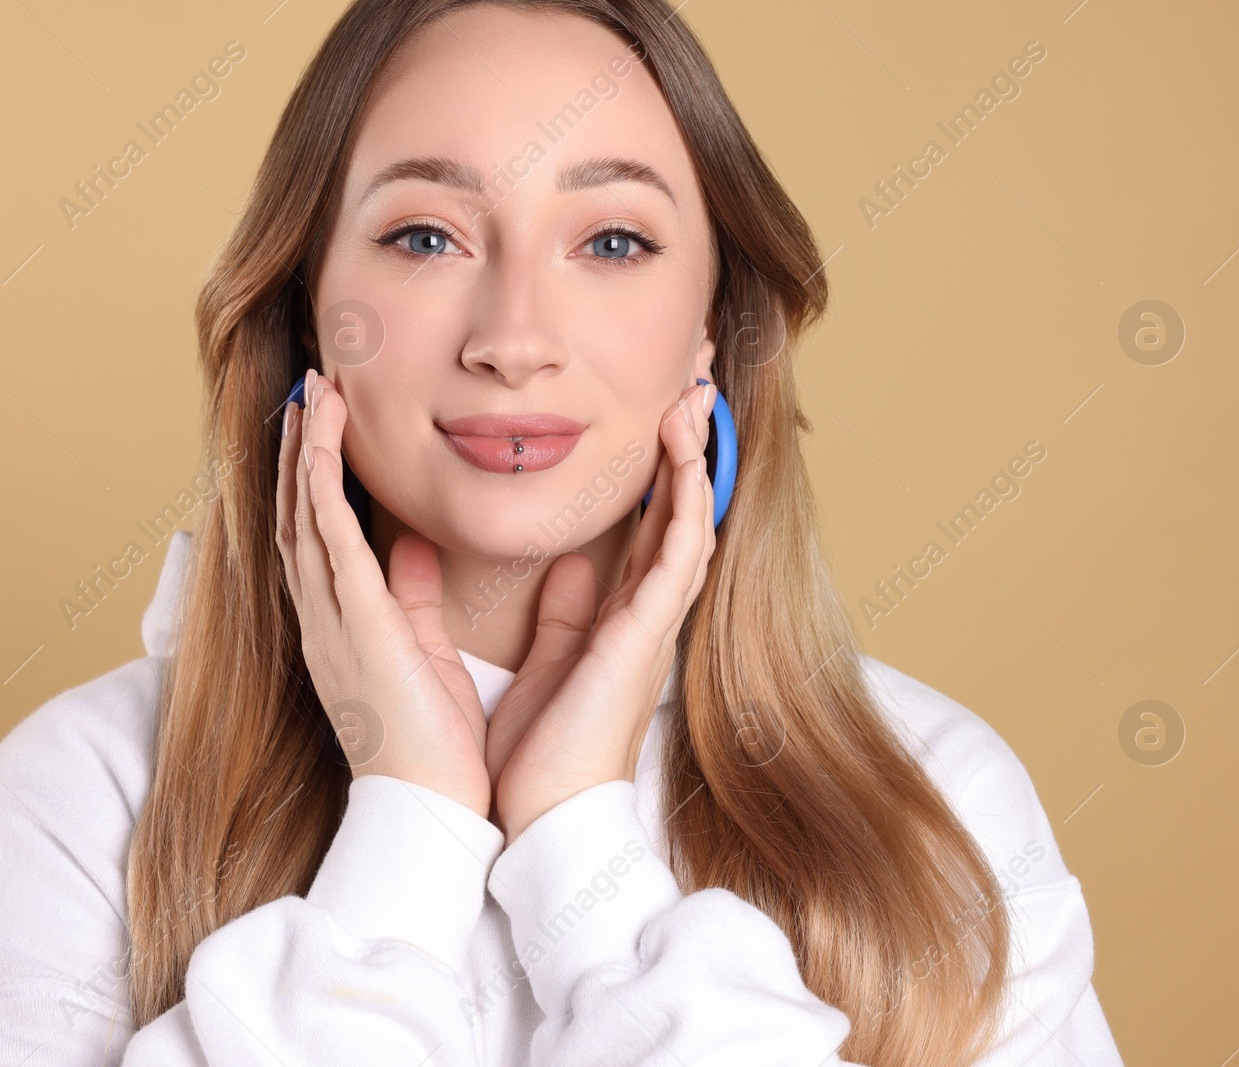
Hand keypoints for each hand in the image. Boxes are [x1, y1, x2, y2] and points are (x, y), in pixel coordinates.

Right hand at [276, 367, 491, 818]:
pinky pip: (328, 540)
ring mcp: (330, 622)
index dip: (313, 479)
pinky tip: (320, 443)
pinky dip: (320, 486)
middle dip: (300, 452)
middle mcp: (321, 619)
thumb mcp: (421, 651)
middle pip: (297, 517)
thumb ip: (412, 595)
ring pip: (304, 518)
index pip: (316, 537)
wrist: (430, 807)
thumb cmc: (433, 741)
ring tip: (313, 395)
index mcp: (340, 627)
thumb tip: (414, 544)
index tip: (322, 427)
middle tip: (308, 393)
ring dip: (305, 453)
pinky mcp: (356, 624)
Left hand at [488, 380, 717, 845]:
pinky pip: (678, 560)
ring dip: (694, 460)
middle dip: (688, 447)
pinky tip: (688, 464)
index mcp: (620, 614)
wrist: (545, 814)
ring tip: (693, 399)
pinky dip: (687, 508)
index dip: (660, 467)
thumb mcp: (552, 658)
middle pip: (679, 510)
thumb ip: (563, 609)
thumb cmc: (544, 747)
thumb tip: (567, 564)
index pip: (650, 524)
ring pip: (688, 523)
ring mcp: (653, 624)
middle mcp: (646, 612)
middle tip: (694, 383)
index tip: (659, 412)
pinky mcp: (645, 638)